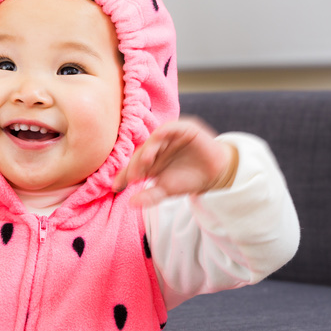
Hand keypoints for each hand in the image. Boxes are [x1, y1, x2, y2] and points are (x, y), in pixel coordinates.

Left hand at [113, 117, 237, 207]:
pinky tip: (159, 136)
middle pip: (141, 153)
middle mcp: (156, 147)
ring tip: (145, 163)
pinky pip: (172, 127)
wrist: (215, 174)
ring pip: (154, 140)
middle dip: (135, 165)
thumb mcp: (166, 190)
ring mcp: (169, 137)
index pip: (133, 165)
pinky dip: (164, 131)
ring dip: (148, 150)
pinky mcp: (184, 129)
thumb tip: (132, 204)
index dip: (124, 175)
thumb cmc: (188, 180)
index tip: (116, 187)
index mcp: (149, 159)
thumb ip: (150, 196)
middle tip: (133, 177)